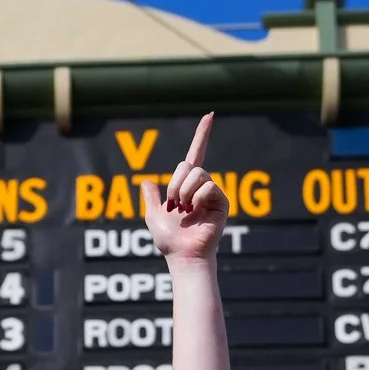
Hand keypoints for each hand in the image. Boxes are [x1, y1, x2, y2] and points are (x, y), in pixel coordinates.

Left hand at [140, 115, 228, 262]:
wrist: (182, 255)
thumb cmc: (169, 240)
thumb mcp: (152, 215)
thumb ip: (150, 198)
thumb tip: (146, 182)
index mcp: (187, 186)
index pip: (195, 154)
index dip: (202, 135)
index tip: (210, 115)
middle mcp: (202, 186)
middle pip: (187, 165)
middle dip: (174, 184)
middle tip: (174, 205)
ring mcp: (213, 193)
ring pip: (197, 174)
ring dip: (183, 192)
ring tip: (185, 210)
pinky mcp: (222, 202)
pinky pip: (207, 186)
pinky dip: (196, 198)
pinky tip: (196, 212)